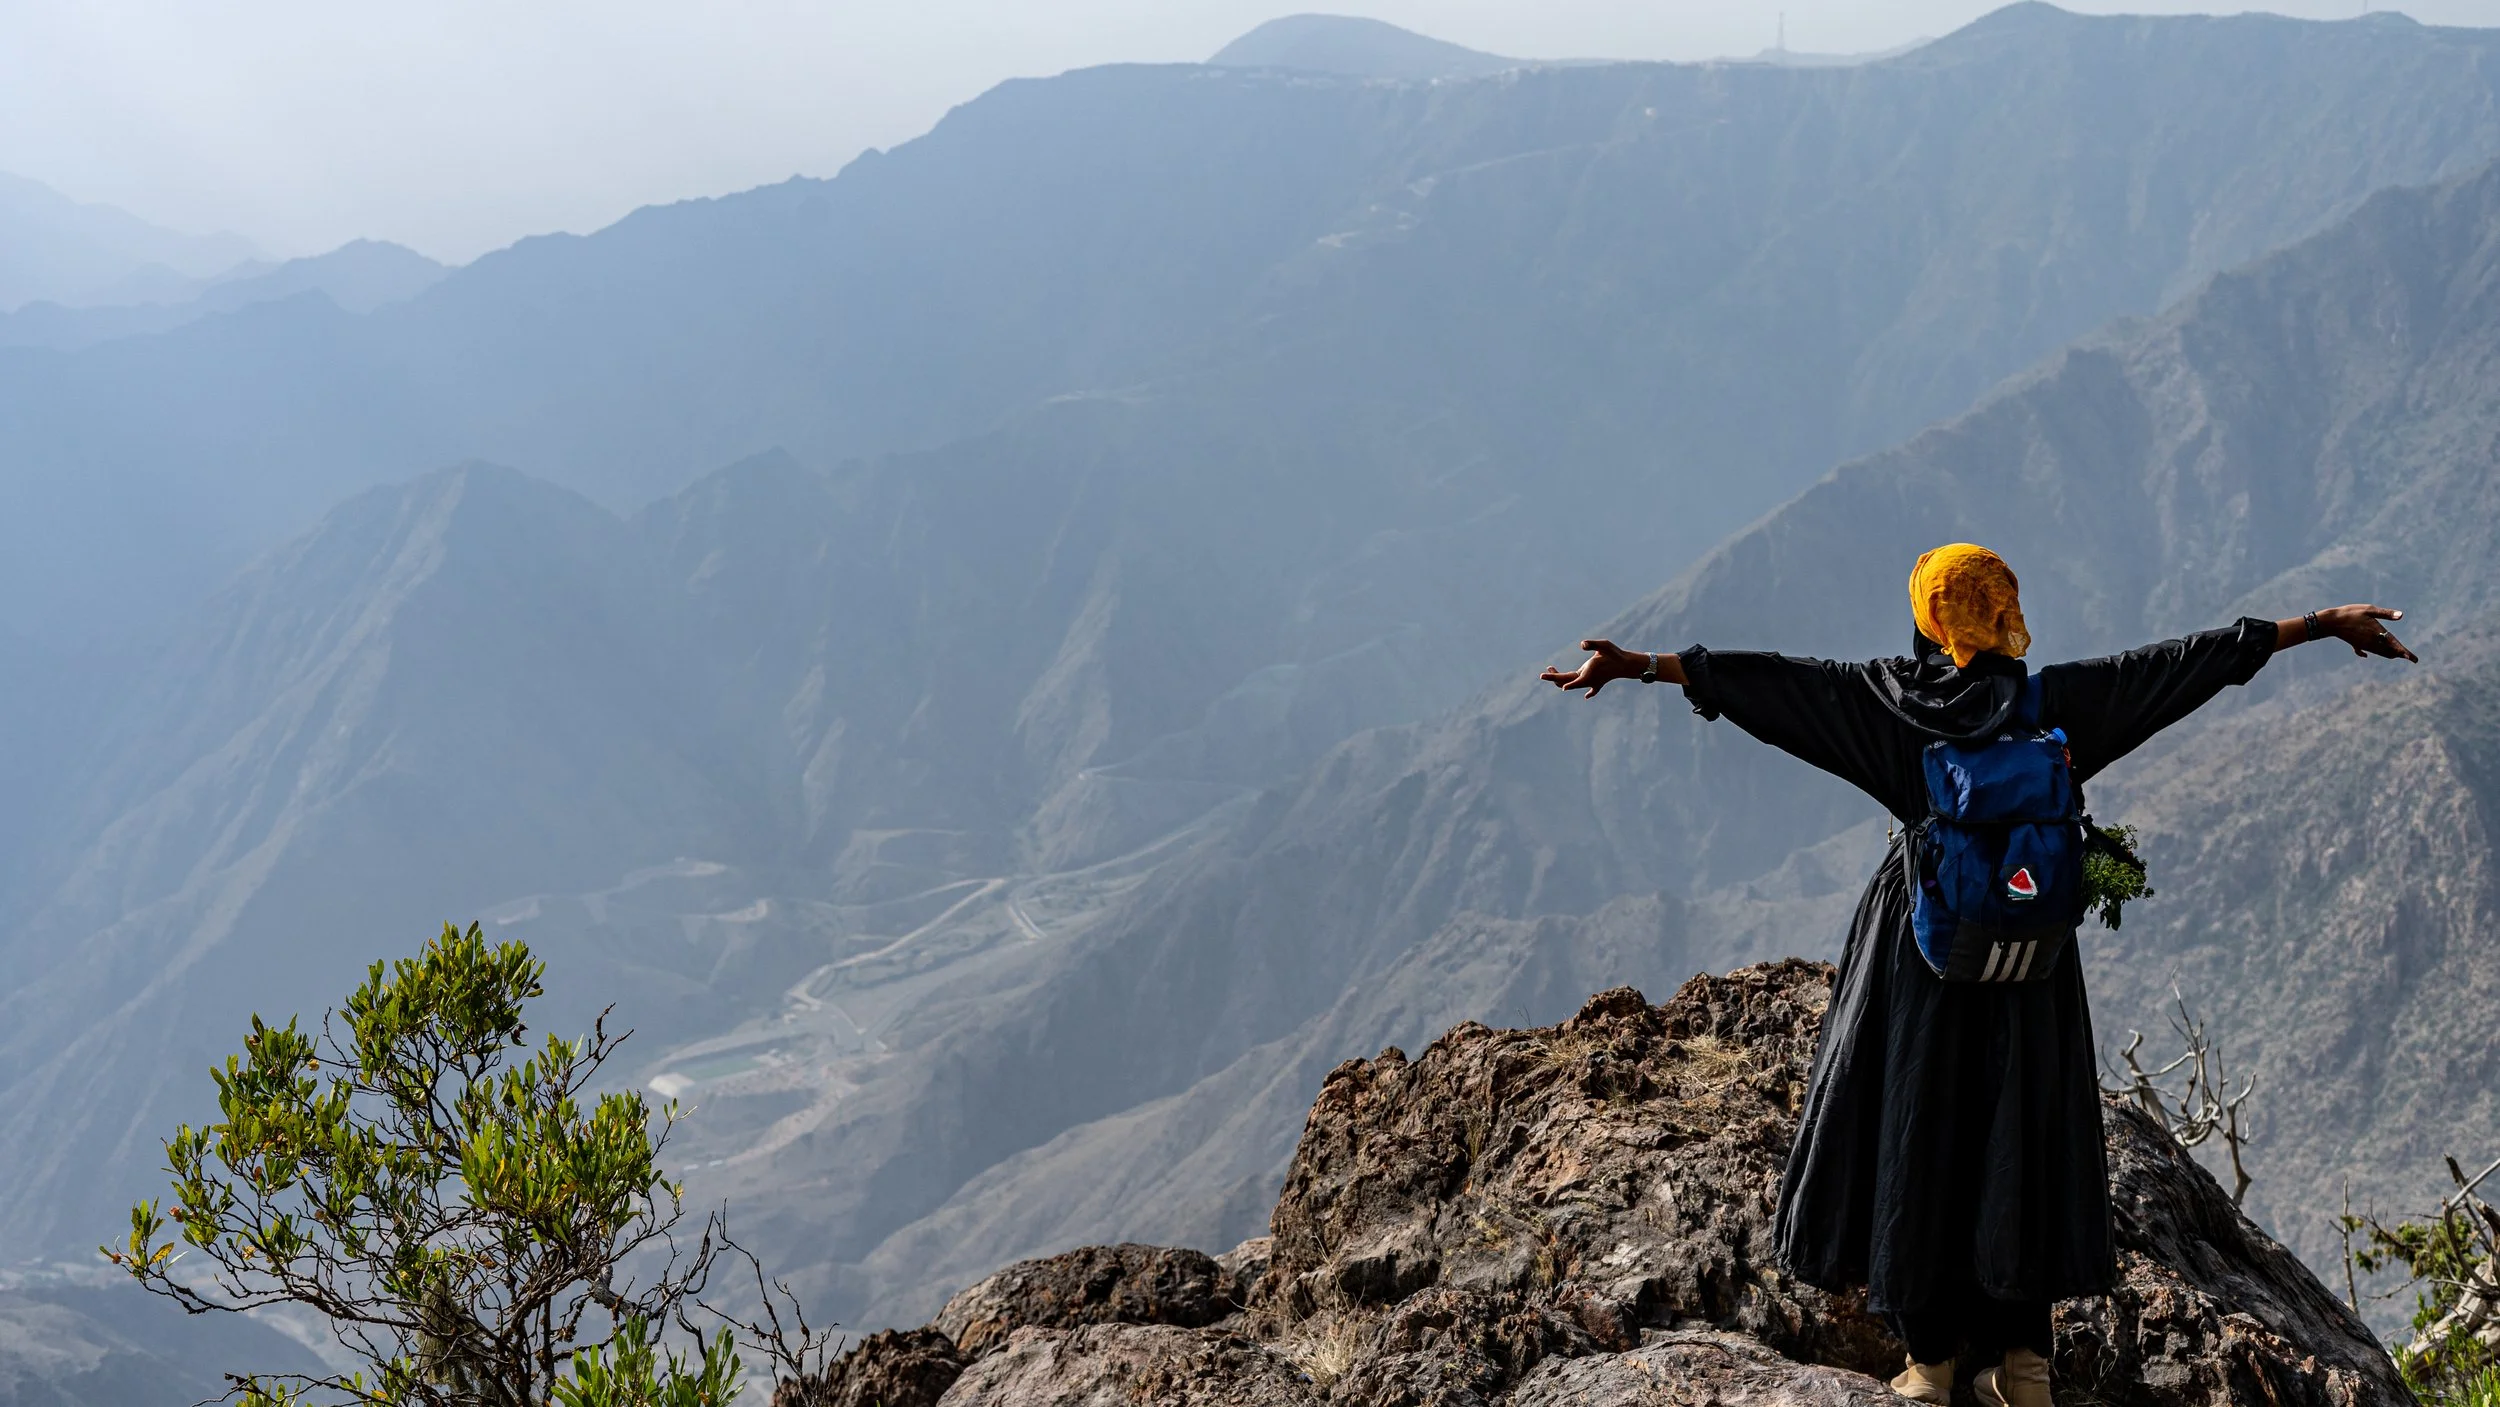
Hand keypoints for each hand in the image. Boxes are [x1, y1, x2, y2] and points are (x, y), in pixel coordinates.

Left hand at [1540, 639, 1656, 696]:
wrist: (1629, 665)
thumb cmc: (1615, 654)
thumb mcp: (1604, 645)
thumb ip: (1592, 644)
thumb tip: (1581, 644)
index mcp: (1587, 673)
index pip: (1568, 679)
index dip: (1555, 678)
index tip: (1544, 675)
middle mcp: (1588, 680)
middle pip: (1567, 682)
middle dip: (1554, 678)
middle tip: (1542, 675)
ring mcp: (1594, 682)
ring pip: (1576, 684)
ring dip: (1564, 680)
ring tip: (1553, 670)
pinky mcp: (1600, 681)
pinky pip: (1592, 688)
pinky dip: (1589, 692)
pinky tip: (1587, 696)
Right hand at [2310, 604, 2417, 661]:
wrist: (2331, 622)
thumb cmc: (2351, 613)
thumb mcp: (2369, 609)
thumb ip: (2386, 613)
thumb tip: (2401, 615)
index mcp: (2377, 632)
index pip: (2394, 644)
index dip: (2404, 652)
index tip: (2413, 659)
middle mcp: (2372, 641)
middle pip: (2388, 651)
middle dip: (2399, 654)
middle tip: (2409, 657)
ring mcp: (2364, 644)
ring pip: (2379, 652)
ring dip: (2388, 653)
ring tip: (2396, 655)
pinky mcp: (2356, 644)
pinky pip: (2365, 650)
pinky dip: (2369, 652)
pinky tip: (2366, 656)